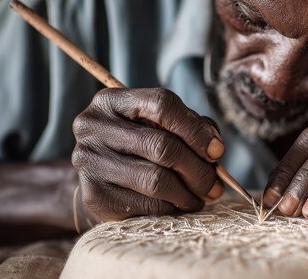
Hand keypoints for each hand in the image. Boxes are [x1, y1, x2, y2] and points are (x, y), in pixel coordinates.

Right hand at [72, 88, 225, 221]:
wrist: (98, 176)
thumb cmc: (139, 145)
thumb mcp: (161, 125)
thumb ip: (192, 125)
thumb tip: (215, 149)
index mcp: (112, 100)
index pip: (162, 104)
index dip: (196, 129)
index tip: (217, 151)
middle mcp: (93, 126)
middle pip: (162, 146)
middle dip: (198, 169)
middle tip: (216, 185)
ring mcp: (89, 161)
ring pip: (156, 179)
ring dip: (188, 193)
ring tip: (201, 197)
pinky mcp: (93, 195)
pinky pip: (146, 205)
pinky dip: (171, 208)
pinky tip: (178, 206)